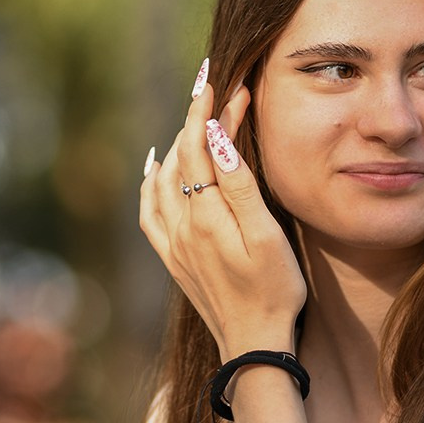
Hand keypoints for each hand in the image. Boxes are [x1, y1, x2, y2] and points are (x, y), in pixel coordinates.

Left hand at [140, 78, 306, 356]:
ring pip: (162, 178)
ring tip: (197, 121)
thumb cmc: (274, 292)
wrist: (253, 345)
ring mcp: (172, 243)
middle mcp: (181, 226)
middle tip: (216, 91)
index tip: (214, 78)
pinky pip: (149, 209)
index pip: (199, 146)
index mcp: (206, 216)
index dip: (205, 110)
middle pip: (180, 157)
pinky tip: (155, 167)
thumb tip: (216, 138)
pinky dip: (150, 181)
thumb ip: (239, 187)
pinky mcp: (172, 258)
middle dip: (195, 120)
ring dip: (177, 144)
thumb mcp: (267, 237)